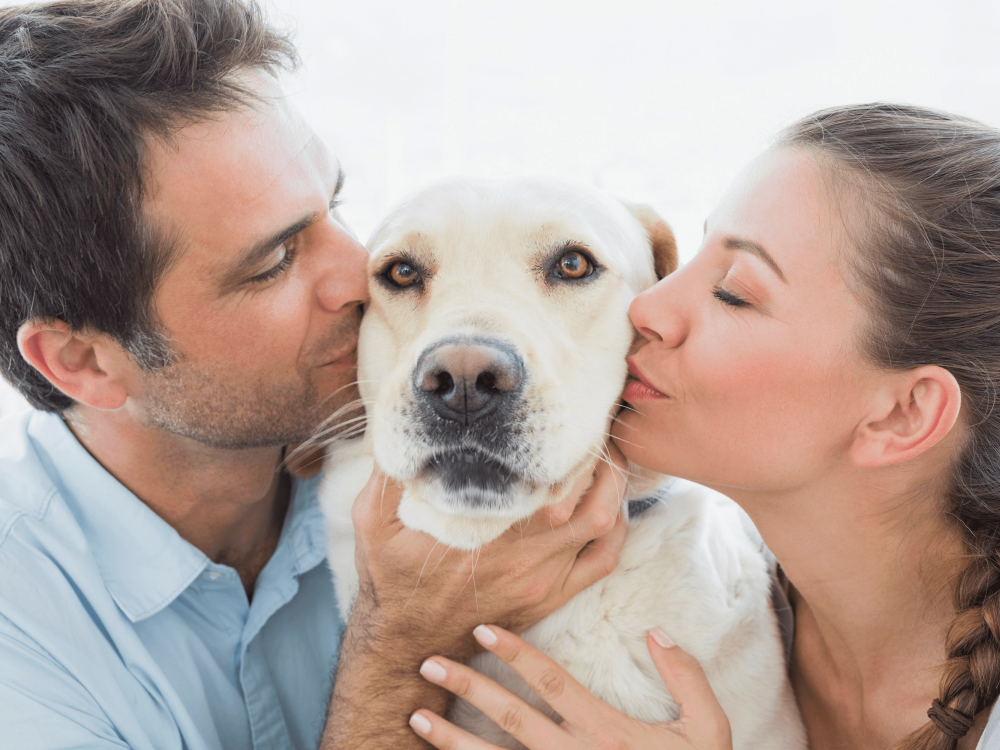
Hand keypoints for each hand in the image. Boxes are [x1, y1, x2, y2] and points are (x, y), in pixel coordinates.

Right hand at [320, 445, 629, 748]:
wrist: (407, 641)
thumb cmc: (392, 576)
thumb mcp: (373, 519)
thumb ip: (389, 472)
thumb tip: (395, 420)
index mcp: (484, 529)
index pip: (547, 480)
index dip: (568, 447)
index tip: (569, 419)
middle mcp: (522, 555)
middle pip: (588, 500)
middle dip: (599, 460)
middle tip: (595, 429)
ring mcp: (541, 579)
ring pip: (602, 527)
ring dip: (613, 490)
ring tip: (606, 459)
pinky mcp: (551, 596)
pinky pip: (603, 561)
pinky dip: (616, 529)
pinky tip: (610, 505)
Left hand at [409, 624, 731, 749]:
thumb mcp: (708, 731)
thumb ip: (687, 678)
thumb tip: (659, 631)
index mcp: (606, 732)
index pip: (551, 681)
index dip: (516, 652)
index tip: (483, 629)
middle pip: (510, 715)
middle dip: (467, 686)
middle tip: (429, 663)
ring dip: (451, 739)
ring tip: (416, 717)